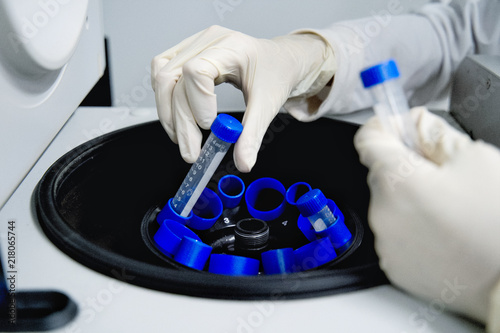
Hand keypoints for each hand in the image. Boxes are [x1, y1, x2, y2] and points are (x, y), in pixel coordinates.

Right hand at [151, 25, 334, 171]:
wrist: (279, 60)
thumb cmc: (275, 73)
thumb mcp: (268, 105)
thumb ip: (252, 134)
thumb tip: (243, 162)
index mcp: (232, 47)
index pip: (196, 70)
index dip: (197, 102)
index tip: (210, 127)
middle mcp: (208, 41)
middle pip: (173, 78)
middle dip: (180, 121)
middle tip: (191, 151)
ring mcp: (195, 45)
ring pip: (162, 77)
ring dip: (167, 112)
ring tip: (182, 138)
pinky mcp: (187, 54)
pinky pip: (162, 72)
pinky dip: (165, 99)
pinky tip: (177, 116)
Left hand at [354, 107, 499, 323]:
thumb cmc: (499, 226)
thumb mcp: (475, 158)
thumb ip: (435, 133)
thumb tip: (416, 123)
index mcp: (397, 181)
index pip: (368, 138)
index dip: (384, 126)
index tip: (396, 126)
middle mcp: (382, 213)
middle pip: (381, 174)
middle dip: (406, 167)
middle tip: (442, 174)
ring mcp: (386, 243)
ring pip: (389, 205)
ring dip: (409, 199)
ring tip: (450, 210)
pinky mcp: (394, 266)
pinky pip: (396, 234)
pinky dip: (412, 228)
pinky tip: (443, 232)